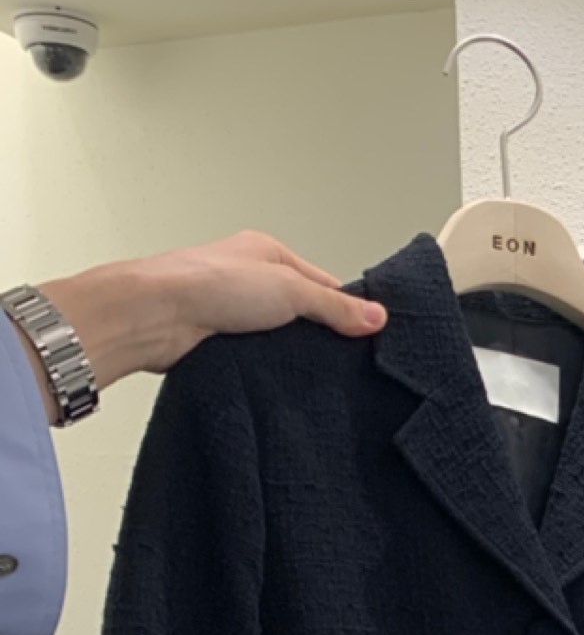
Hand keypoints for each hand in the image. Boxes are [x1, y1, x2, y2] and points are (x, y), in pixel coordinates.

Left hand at [32, 231, 384, 407]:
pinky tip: (281, 381)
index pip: (322, 283)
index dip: (346, 309)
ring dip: (290, 354)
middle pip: (301, 312)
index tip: (369, 336)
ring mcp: (231, 312)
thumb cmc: (209, 284)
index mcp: (267, 253)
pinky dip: (268, 369)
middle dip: (319, 335)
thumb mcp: (291, 290)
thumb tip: (377, 317)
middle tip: (345, 362)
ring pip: (278, 338)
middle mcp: (248, 279)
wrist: (155, 315)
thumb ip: (335, 308)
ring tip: (314, 375)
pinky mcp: (217, 343)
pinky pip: (255, 358)